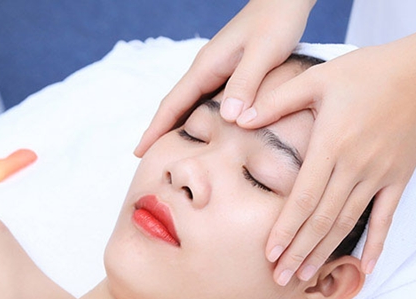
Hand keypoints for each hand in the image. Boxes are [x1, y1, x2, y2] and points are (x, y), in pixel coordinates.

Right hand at [134, 0, 314, 156]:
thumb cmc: (277, 23)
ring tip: (168, 150)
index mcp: (207, 66)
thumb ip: (245, 83)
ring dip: (175, 125)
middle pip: (175, 105)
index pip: (173, 103)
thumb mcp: (263, 53)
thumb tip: (228, 118)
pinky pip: (204, 99)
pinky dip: (195, 117)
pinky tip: (200, 130)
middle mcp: (206, 68)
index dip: (155, 129)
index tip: (139, 152)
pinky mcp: (228, 71)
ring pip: (189, 103)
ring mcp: (216, 69)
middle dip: (158, 131)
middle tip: (146, 158)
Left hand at [237, 42, 415, 283]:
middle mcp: (354, 167)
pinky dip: (377, 245)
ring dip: (325, 252)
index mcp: (331, 145)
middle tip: (280, 278)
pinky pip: (386, 218)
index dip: (286, 229)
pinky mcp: (398, 180)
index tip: (270, 254)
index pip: (304, 198)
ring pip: (348, 224)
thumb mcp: (317, 78)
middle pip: (322, 220)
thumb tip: (239, 117)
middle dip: (299, 251)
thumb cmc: (366, 73)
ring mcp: (379, 177)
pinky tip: (366, 268)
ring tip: (305, 276)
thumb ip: (277, 101)